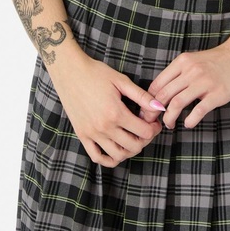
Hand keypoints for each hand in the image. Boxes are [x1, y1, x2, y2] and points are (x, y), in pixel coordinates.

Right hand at [51, 50, 165, 166]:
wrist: (70, 72)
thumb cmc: (96, 73)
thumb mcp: (121, 81)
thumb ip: (142, 96)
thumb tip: (160, 107)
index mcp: (116, 113)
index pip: (144, 132)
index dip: (154, 128)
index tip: (154, 121)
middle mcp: (104, 127)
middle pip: (133, 146)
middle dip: (145, 140)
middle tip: (146, 129)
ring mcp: (92, 134)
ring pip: (118, 155)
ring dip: (130, 150)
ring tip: (132, 137)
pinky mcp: (82, 135)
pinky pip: (97, 157)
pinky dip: (109, 159)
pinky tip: (116, 149)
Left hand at [148, 42, 229, 129]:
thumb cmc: (215, 60)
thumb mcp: (193, 60)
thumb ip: (178, 73)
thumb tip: (160, 93)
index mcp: (182, 62)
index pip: (158, 83)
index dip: (149, 100)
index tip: (149, 110)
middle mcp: (191, 71)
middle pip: (164, 95)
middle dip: (156, 112)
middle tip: (155, 121)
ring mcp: (204, 82)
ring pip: (177, 104)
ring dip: (169, 118)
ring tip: (169, 124)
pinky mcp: (217, 94)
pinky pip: (198, 111)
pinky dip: (190, 121)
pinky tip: (188, 123)